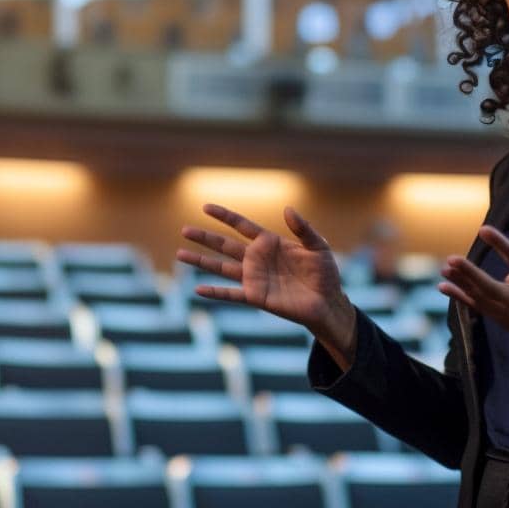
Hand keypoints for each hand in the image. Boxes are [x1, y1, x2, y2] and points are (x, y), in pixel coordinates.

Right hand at [176, 204, 353, 347]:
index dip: (225, 216)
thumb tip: (287, 209)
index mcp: (270, 243)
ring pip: (221, 268)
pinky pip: (231, 294)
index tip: (206, 207)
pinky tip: (197, 290)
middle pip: (225, 245)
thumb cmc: (325, 273)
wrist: (328, 302)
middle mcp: (257, 259)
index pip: (242, 225)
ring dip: (201, 262)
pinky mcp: (256, 297)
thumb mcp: (318, 246)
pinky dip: (215, 292)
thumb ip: (303, 228)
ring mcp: (254, 278)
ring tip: (180, 254)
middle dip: (205, 237)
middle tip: (184, 229)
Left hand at [439, 225, 508, 389]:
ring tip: (445, 267)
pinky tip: (444, 285)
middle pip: (492, 288)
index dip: (501, 244)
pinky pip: (477, 307)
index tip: (483, 229)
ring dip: (461, 283)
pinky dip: (460, 296)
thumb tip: (508, 258)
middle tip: (452, 259)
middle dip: (471, 274)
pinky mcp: (503, 322)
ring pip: (480, 299)